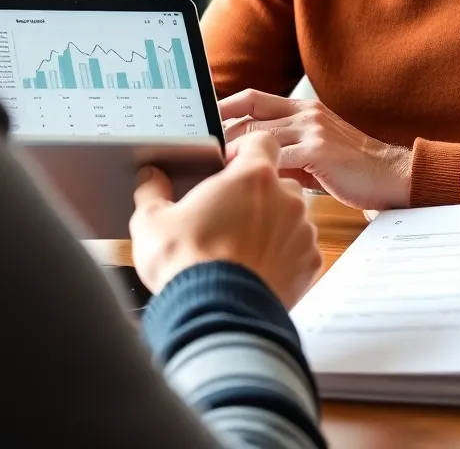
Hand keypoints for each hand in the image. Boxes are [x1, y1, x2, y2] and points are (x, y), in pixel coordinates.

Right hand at [130, 132, 320, 308]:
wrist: (216, 317)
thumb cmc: (188, 265)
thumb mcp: (152, 221)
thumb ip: (153, 191)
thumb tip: (150, 178)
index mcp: (252, 177)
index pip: (262, 141)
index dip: (246, 150)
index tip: (230, 166)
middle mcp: (286, 199)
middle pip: (278, 182)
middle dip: (257, 194)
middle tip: (230, 214)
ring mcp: (302, 232)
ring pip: (291, 216)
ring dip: (273, 226)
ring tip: (242, 248)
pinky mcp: (309, 265)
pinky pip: (300, 250)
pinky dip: (284, 257)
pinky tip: (257, 269)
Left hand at [220, 90, 411, 211]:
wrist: (391, 176)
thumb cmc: (352, 171)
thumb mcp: (313, 154)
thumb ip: (284, 151)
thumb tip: (247, 163)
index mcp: (303, 109)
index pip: (253, 99)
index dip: (225, 107)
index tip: (202, 120)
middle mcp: (305, 113)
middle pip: (250, 116)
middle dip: (222, 133)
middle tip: (199, 151)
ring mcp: (312, 129)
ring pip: (259, 135)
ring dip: (233, 151)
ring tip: (213, 166)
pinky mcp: (319, 150)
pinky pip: (278, 155)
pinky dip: (256, 165)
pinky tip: (243, 177)